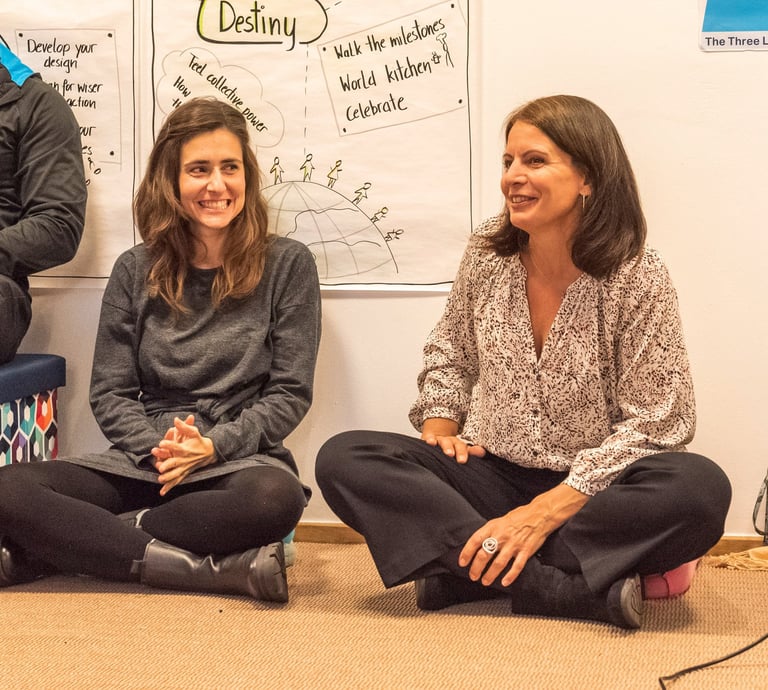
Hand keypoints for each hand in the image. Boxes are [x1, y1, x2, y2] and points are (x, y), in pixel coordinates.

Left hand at [150, 415, 215, 495]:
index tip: (161, 443)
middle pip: (175, 462)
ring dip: (168, 477)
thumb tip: (175, 419)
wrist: (209, 452)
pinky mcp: (185, 473)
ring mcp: (184, 467)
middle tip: (161, 467)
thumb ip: (184, 426)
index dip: (169, 444)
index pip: (176, 446)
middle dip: (168, 465)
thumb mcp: (194, 432)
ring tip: (161, 479)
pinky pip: (177, 481)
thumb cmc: (199, 441)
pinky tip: (162, 492)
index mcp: (185, 448)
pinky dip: (170, 487)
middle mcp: (184, 459)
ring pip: (175, 474)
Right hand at [420, 417, 485, 463]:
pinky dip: (431, 440)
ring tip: (449, 453)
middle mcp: (451, 441)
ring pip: (445, 442)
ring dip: (447, 447)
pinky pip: (430, 439)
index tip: (481, 453)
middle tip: (462, 460)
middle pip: (457, 445)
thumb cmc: (448, 447)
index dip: (474, 451)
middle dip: (461, 452)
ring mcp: (440, 440)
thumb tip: (483, 452)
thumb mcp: (459, 449)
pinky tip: (430, 442)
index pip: (468, 448)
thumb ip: (471, 452)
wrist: (433, 435)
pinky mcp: (429, 439)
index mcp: (459, 445)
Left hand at [458, 484, 589, 586]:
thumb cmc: (516, 518)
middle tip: (473, 576)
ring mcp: (514, 544)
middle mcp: (501, 536)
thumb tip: (476, 546)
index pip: (475, 541)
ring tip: (485, 581)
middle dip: (476, 568)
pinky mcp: (526, 551)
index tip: (462, 563)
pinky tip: (504, 582)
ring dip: (490, 575)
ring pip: (498, 563)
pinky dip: (510, 576)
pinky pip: (516, 566)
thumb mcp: (498, 521)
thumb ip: (488, 533)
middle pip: (484, 555)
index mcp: (493, 527)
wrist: (538, 515)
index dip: (466, 553)